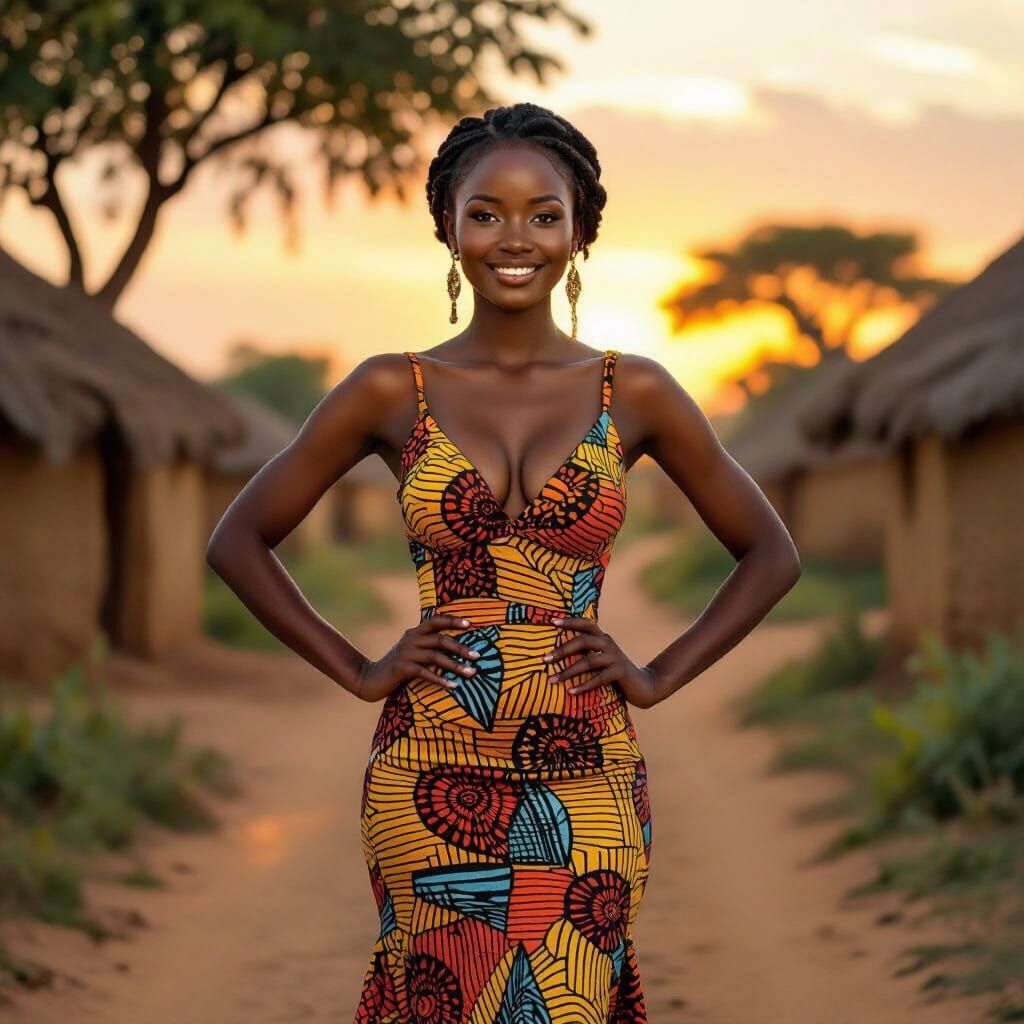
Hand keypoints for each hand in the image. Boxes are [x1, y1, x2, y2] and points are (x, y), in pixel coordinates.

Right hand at [353, 613, 480, 702]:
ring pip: (435, 656)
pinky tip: (452, 685)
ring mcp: (405, 653)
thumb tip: (454, 647)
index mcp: (414, 632)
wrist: (370, 678)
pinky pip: (425, 673)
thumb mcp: (412, 651)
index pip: (435, 621)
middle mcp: (410, 639)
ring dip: (455, 665)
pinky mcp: (401, 668)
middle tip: (477, 655)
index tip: (470, 623)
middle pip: (440, 639)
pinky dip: (440, 679)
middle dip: (460, 648)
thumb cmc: (398, 666)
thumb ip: (427, 645)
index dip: (452, 620)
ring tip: (471, 673)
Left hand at [543, 616, 659, 708]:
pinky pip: (598, 678)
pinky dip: (583, 685)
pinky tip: (571, 692)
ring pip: (588, 661)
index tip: (552, 622)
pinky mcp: (620, 672)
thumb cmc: (614, 672)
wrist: (643, 686)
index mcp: (602, 638)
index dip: (571, 621)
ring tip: (552, 680)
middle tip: (545, 659)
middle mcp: (608, 644)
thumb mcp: (601, 659)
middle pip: (583, 641)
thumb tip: (557, 654)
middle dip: (562, 650)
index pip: (586, 623)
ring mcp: (615, 657)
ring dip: (568, 671)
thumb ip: (586, 653)